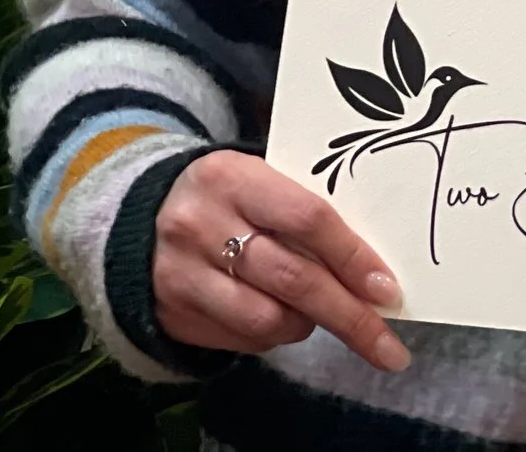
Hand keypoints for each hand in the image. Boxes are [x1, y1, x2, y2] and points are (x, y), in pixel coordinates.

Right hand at [153, 150, 409, 370]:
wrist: (138, 218)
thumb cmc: (228, 195)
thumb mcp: (261, 180)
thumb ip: (306, 211)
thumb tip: (372, 268)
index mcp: (234, 178)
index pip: (309, 219)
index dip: (353, 257)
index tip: (388, 289)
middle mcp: (201, 226)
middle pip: (292, 280)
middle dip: (348, 316)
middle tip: (387, 346)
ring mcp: (181, 275)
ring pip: (266, 319)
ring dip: (306, 325)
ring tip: (321, 314)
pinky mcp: (170, 314)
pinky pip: (240, 339)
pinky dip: (273, 335)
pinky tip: (279, 318)